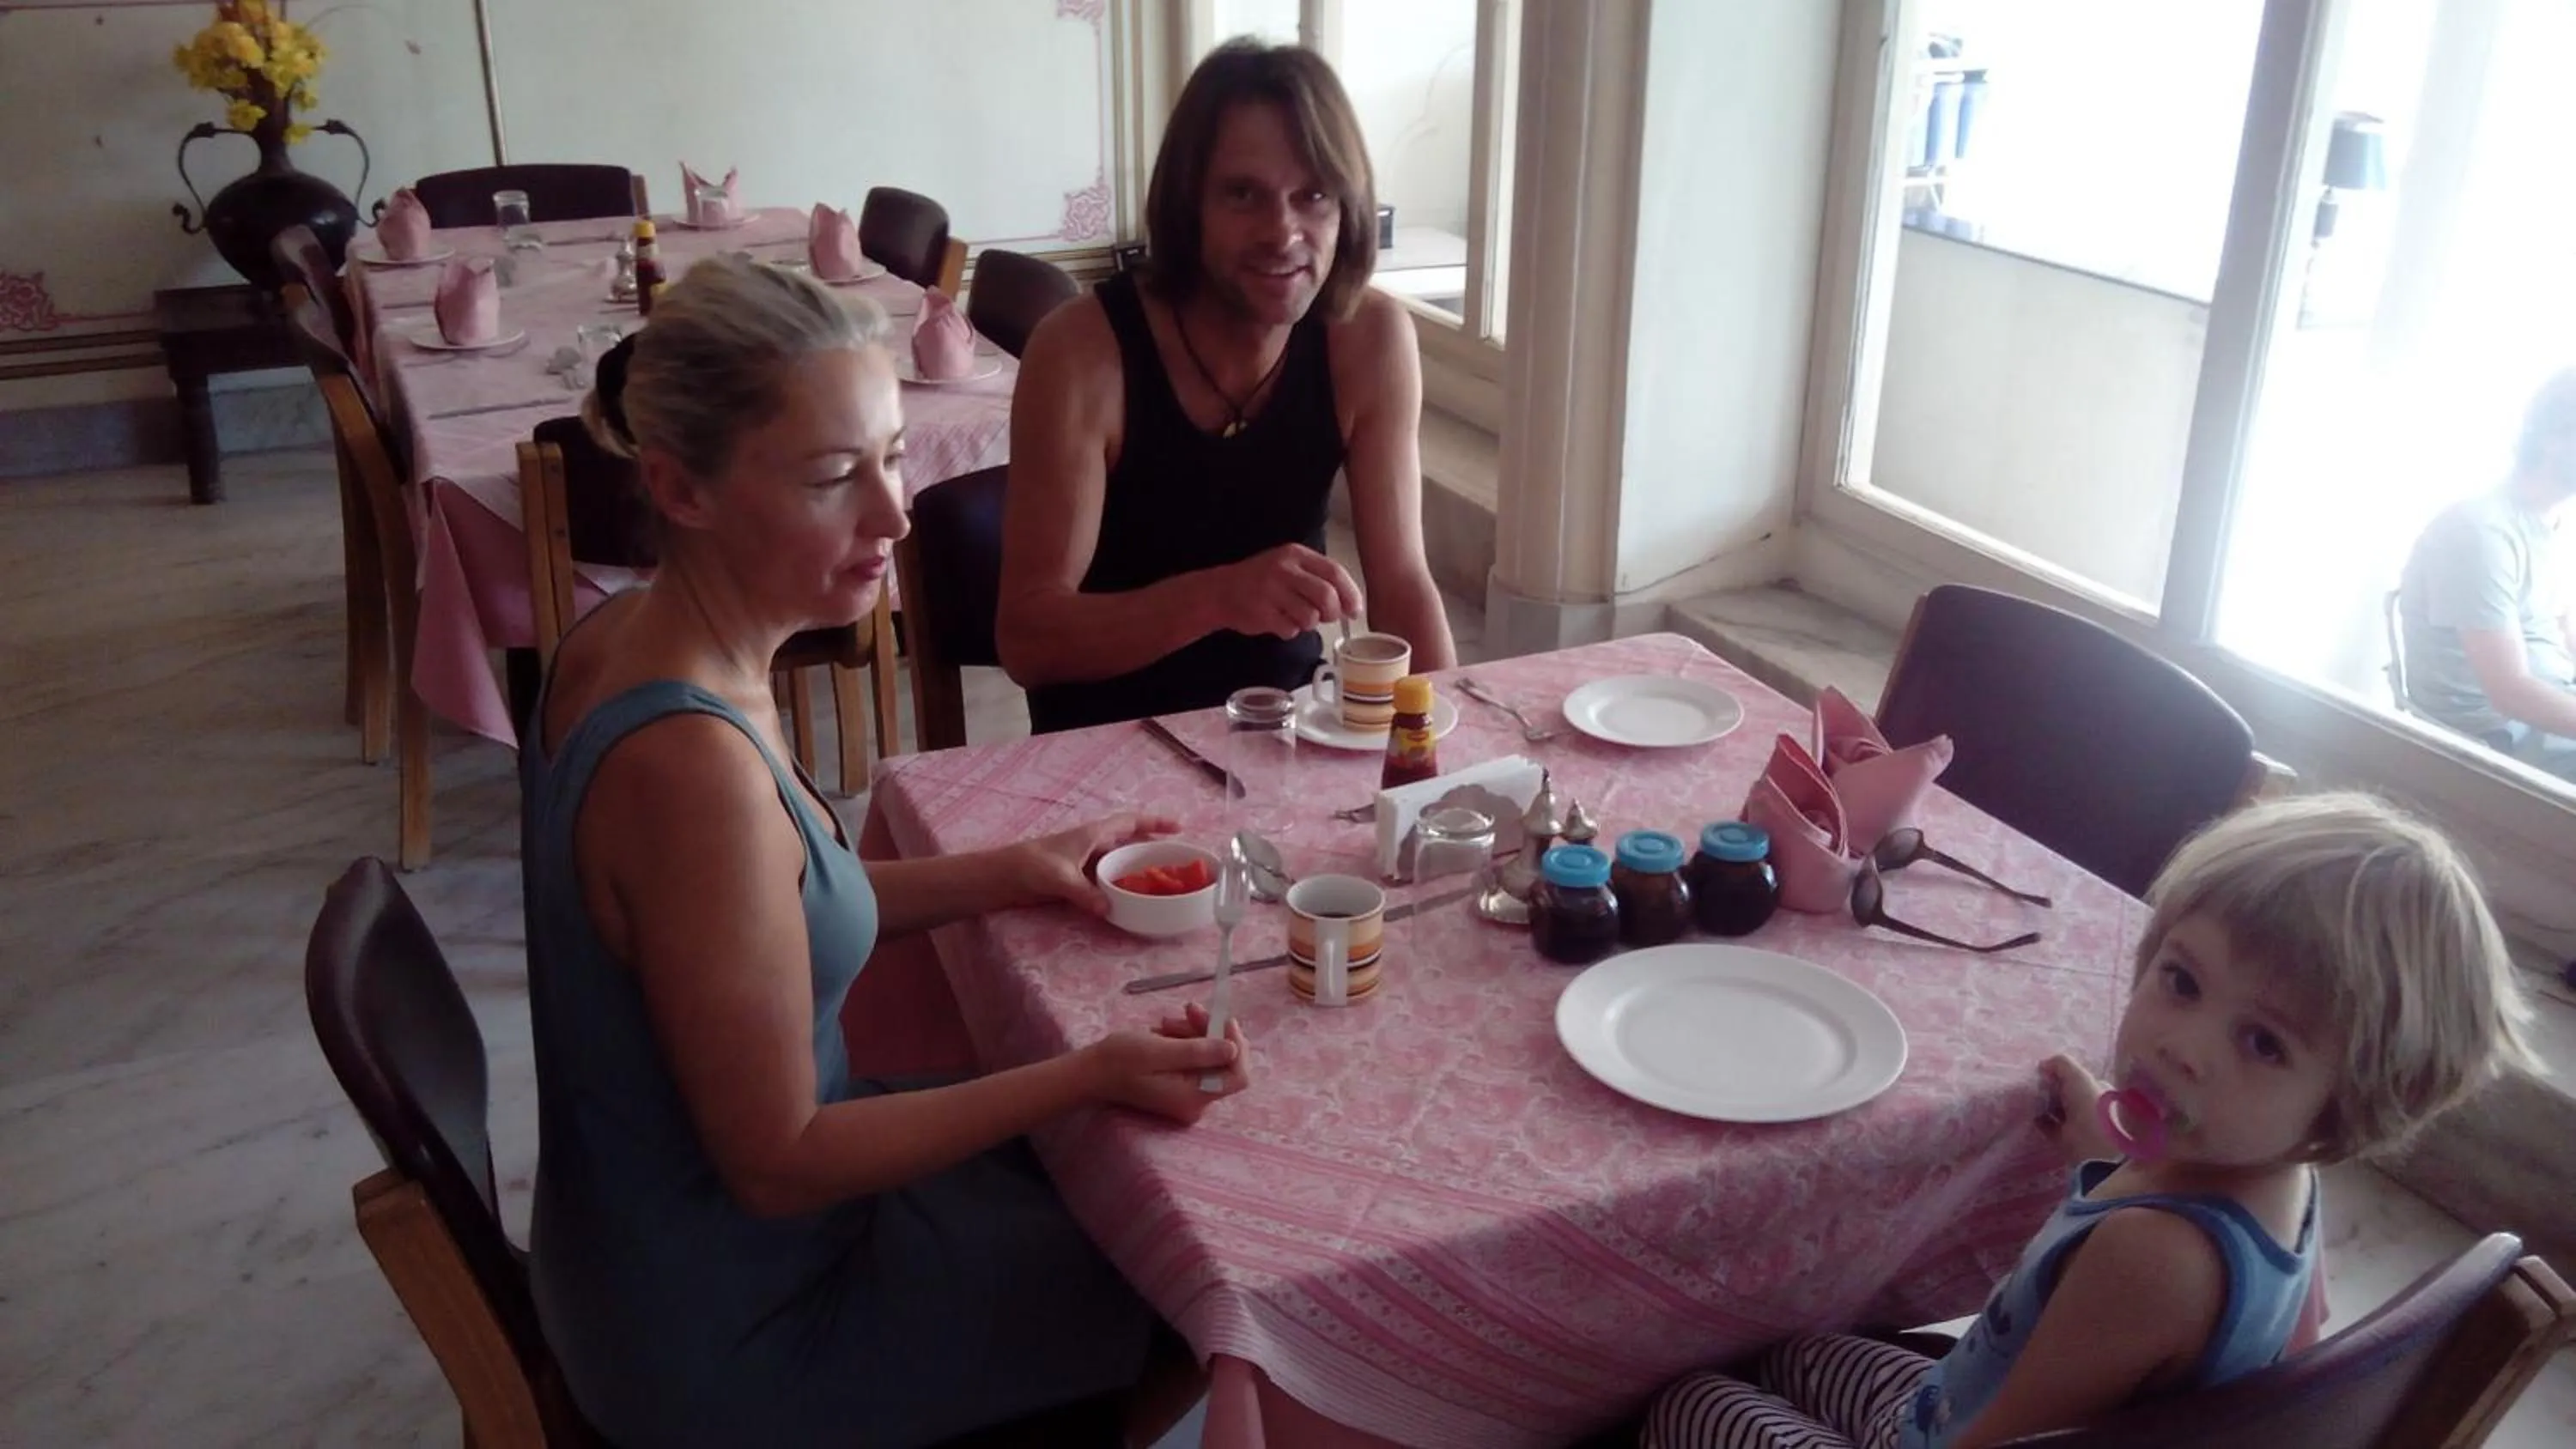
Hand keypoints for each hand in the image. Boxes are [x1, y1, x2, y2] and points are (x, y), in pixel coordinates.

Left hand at [1008, 813, 1179, 915]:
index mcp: (1093, 834)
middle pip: (1131, 844)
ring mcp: (1086, 865)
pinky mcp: (1078, 882)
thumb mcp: (1058, 877)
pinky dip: (1122, 890)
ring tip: (1161, 886)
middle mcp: (1093, 847)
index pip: (1130, 822)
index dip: (1155, 822)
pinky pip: (1108, 883)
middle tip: (1178, 864)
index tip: (1179, 828)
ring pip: (1120, 865)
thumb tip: (1109, 909)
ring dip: (1139, 872)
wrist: (1001, 877)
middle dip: (1154, 850)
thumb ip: (1084, 893)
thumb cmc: (1029, 866)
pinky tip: (1131, 903)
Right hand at [1084, 1003, 1250, 1123]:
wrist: (1092, 1072)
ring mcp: (1188, 1093)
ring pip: (1209, 1054)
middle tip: (1188, 1008)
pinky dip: (1184, 1038)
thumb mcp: (1158, 1051)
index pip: (1238, 1075)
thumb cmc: (1119, 1061)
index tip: (1222, 1018)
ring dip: (1193, 1031)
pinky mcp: (1180, 1084)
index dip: (1237, 1044)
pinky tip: (1164, 1031)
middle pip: (1224, 1061)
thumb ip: (1197, 1052)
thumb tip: (1234, 1049)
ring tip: (1166, 1022)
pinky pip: (1194, 1057)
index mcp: (1194, 1097)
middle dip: (1210, 1031)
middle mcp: (1196, 1101)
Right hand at [1210, 543, 1362, 640]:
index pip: (1334, 572)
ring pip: (1310, 616)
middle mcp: (1283, 569)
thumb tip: (1350, 605)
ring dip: (1309, 624)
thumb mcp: (1290, 567)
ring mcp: (1270, 591)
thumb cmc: (1264, 581)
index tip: (1355, 610)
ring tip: (1296, 617)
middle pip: (1326, 596)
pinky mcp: (1261, 613)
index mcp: (1295, 554)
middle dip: (1332, 612)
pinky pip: (1290, 630)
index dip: (1350, 594)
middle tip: (1327, 618)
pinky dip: (1290, 631)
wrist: (1221, 591)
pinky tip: (1279, 622)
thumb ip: (1319, 579)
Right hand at [2037, 1054, 2116, 1165]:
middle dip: (2052, 1089)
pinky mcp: (2067, 1141)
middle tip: (2033, 1084)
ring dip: (2044, 1104)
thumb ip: (2061, 1064)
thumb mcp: (2078, 1077)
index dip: (2063, 1074)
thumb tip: (2043, 1064)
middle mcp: (2091, 1108)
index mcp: (2100, 1091)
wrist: (2094, 1147)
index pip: (2079, 1079)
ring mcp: (2080, 1125)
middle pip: (2067, 1094)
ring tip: (2027, 1096)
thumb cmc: (2090, 1106)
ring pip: (2058, 1110)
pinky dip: (2039, 1120)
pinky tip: (2028, 1112)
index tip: (2044, 1072)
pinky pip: (2049, 1127)